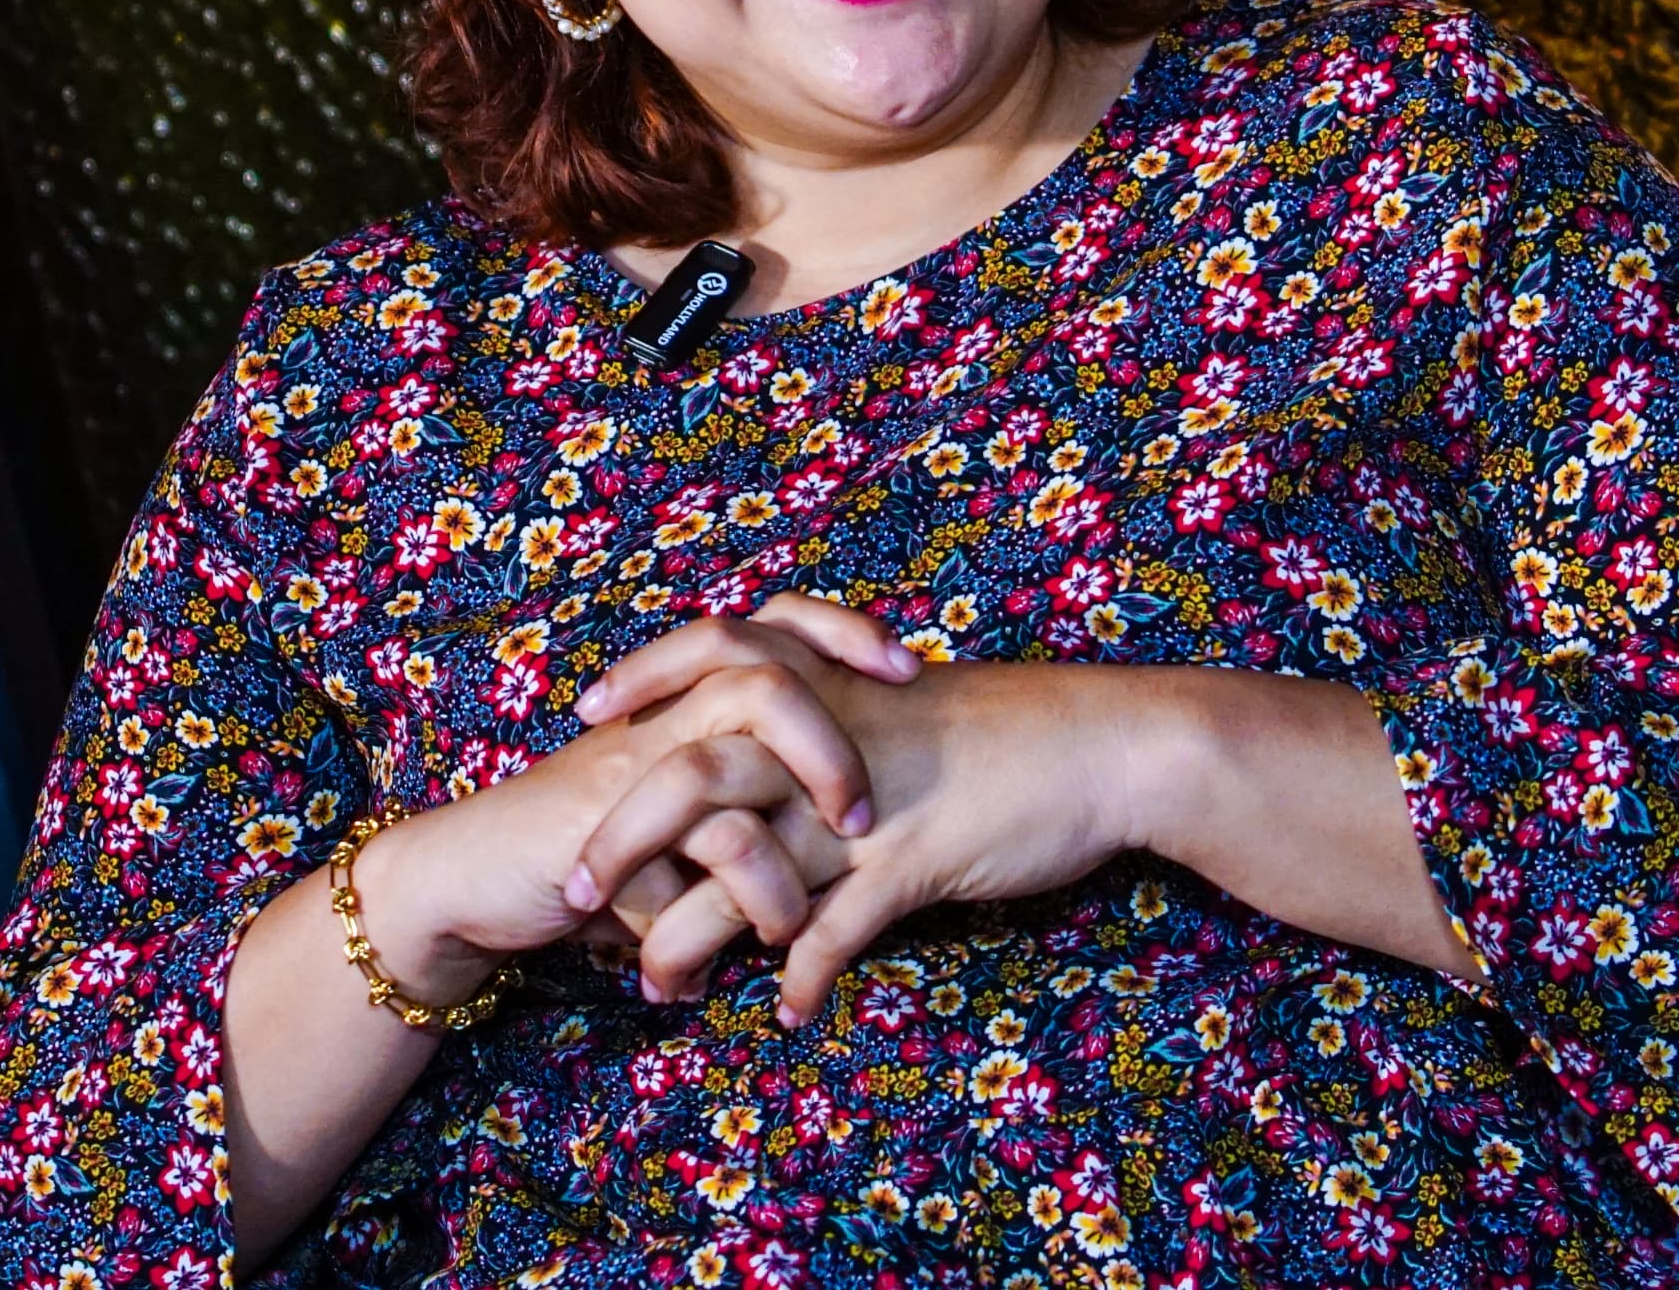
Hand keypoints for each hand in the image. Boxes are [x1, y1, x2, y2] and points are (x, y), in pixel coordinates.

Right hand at [344, 596, 907, 1003]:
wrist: (471, 875)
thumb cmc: (589, 844)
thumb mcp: (685, 817)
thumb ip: (756, 803)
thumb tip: (856, 832)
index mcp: (691, 694)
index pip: (781, 623)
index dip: (847, 634)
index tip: (911, 674)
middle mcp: (663, 715)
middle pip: (768, 680)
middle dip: (831, 753)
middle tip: (863, 820)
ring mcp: (629, 768)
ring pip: (731, 775)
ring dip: (780, 867)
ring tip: (794, 923)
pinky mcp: (599, 828)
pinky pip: (683, 866)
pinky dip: (716, 923)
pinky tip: (707, 975)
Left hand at [575, 624, 1158, 1027]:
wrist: (1107, 744)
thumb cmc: (1013, 725)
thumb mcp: (911, 704)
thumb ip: (841, 720)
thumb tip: (793, 749)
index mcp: (826, 685)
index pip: (704, 666)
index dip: (638, 686)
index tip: (586, 721)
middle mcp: (827, 741)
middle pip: (688, 778)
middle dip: (619, 840)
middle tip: (571, 890)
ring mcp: (863, 806)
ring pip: (742, 872)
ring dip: (688, 938)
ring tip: (658, 987)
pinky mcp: (907, 862)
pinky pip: (834, 932)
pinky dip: (805, 977)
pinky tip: (791, 1012)